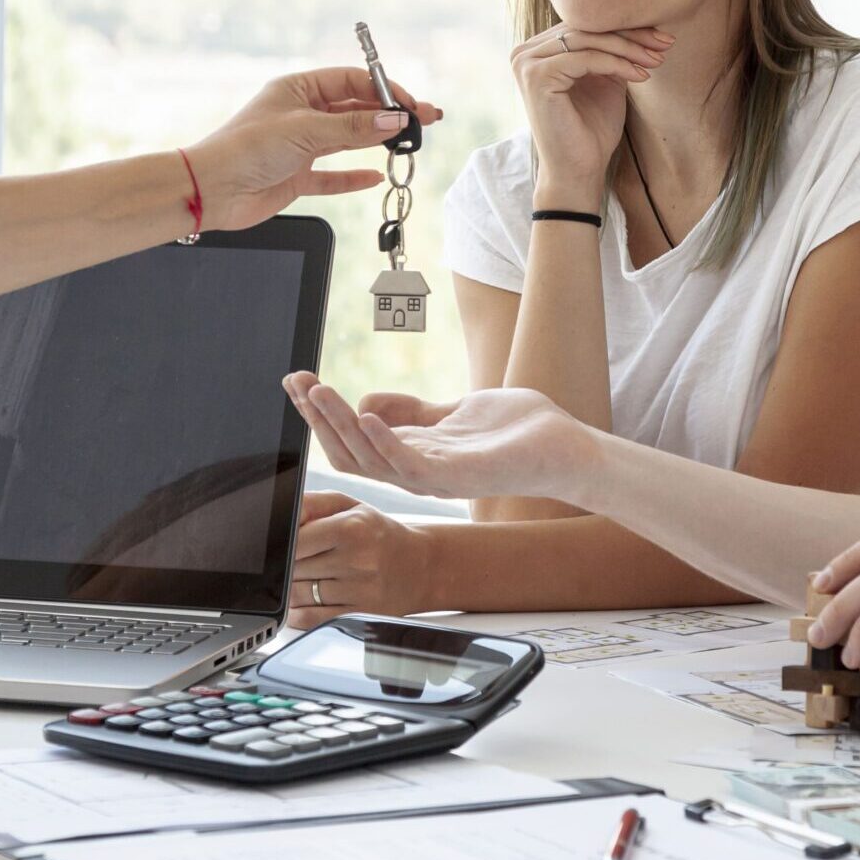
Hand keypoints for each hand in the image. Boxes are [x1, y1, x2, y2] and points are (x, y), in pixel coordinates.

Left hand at [184, 67, 442, 231]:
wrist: (212, 190)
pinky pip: (332, 175)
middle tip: (424, 120)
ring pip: (348, 139)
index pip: (351, 81)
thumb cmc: (246, 148)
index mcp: (298, 89)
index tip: (411, 105)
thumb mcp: (307, 131)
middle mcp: (300, 114)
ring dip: (377, 140)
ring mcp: (299, 146)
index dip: (384, 91)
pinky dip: (354, 177)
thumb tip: (395, 120)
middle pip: (355, 109)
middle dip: (389, 114)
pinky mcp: (296, 176)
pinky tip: (375, 176)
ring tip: (409, 142)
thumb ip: (354, 127)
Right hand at [282, 373, 608, 503]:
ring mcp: (434, 478)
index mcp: (412, 456)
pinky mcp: (456, 476)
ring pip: (370, 457)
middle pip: (350, 451)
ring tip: (318, 391)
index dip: (322, 413)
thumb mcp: (452, 412)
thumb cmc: (516, 431)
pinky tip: (365, 413)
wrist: (564, 445)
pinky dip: (384, 439)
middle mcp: (416, 473)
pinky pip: (408, 464)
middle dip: (318, 417)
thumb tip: (366, 399)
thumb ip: (412, 410)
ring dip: (340, 423)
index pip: (352, 439)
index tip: (299, 381)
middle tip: (295, 382)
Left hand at [287, 492, 437, 627]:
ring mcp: (359, 592)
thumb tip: (283, 514)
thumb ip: (311, 504)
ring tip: (309, 577)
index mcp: (353, 528)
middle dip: (288, 566)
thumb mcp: (349, 506)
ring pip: (298, 595)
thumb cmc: (378, 534)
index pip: (295, 541)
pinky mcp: (358, 616)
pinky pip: (309, 619)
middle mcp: (357, 561)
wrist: (421, 566)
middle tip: (303, 560)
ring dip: (293, 588)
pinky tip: (309, 599)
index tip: (286, 546)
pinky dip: (299, 611)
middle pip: (293, 569)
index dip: (283, 545)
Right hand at [509, 23, 669, 204]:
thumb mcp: (605, 81)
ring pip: (587, 41)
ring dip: (628, 49)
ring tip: (657, 60)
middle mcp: (524, 52)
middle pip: (586, 30)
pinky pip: (585, 59)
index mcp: (538, 51)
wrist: (577, 172)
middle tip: (666, 43)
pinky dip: (617, 64)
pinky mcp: (535, 76)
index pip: (585, 28)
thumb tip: (639, 23)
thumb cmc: (591, 131)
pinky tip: (641, 76)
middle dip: (631, 36)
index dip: (626, 30)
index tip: (662, 38)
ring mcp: (526, 63)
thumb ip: (610, 51)